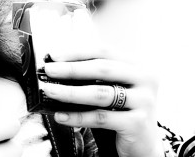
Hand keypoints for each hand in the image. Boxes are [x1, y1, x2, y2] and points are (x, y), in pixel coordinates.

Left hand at [40, 28, 161, 156]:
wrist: (144, 143)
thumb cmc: (123, 111)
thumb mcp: (114, 87)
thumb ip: (94, 76)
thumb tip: (58, 68)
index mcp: (137, 65)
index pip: (104, 52)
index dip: (77, 52)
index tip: (53, 56)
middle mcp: (145, 79)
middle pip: (102, 69)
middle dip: (71, 69)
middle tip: (49, 71)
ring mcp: (144, 101)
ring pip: (100, 94)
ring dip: (70, 92)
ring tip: (50, 91)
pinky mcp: (138, 123)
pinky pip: (101, 118)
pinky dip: (77, 117)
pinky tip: (61, 116)